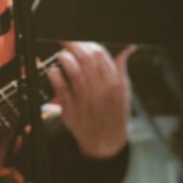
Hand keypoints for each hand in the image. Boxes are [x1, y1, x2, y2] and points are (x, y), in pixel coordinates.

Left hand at [47, 42, 134, 158]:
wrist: (106, 141)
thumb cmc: (114, 113)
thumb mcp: (124, 90)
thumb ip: (122, 68)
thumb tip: (128, 49)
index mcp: (114, 83)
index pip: (101, 54)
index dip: (88, 43)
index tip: (80, 41)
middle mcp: (101, 90)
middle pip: (86, 59)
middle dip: (74, 46)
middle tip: (66, 42)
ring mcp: (85, 100)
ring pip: (74, 72)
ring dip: (65, 58)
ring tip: (62, 55)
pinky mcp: (71, 109)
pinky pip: (61, 89)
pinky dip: (55, 76)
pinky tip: (53, 71)